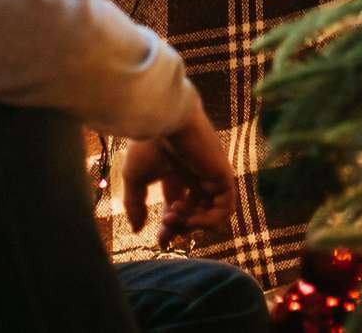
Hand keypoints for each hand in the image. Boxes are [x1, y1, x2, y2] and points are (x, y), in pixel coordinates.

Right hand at [120, 99, 236, 244]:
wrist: (163, 121)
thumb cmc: (147, 145)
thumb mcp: (135, 179)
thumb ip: (135, 204)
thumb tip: (137, 229)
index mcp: (178, 174)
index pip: (179, 207)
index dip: (171, 227)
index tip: (160, 240)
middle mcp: (197, 175)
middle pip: (195, 212)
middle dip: (179, 228)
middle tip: (165, 232)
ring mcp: (211, 175)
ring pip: (211, 213)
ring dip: (191, 224)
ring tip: (173, 217)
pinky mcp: (223, 175)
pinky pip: (225, 208)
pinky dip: (208, 220)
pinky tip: (189, 218)